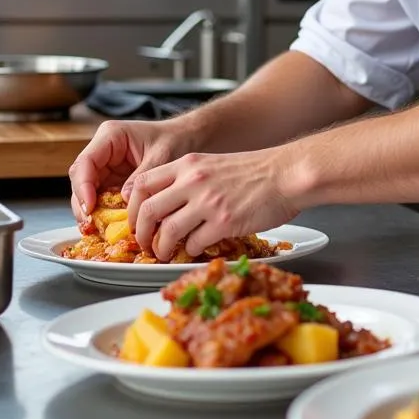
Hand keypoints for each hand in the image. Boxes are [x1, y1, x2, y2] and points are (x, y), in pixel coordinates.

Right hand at [68, 118, 187, 225]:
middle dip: (84, 205)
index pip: (85, 163)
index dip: (83, 187)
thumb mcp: (161, 155)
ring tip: (100, 232)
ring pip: (89, 194)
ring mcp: (107, 168)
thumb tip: (124, 199)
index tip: (90, 208)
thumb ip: (142, 177)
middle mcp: (103, 152)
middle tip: (91, 226)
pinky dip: (106, 215)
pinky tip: (110, 229)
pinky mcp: (114, 182)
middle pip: (81, 181)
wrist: (190, 138)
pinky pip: (104, 200)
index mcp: (110, 136)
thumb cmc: (177, 139)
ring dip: (93, 213)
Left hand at [126, 146, 300, 260]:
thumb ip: (188, 179)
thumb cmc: (255, 171)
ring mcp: (208, 202)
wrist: (287, 174)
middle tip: (145, 244)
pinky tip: (196, 249)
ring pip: (167, 231)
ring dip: (162, 248)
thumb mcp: (214, 164)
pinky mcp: (224, 222)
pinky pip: (194, 243)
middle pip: (147, 210)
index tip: (136, 221)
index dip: (131, 208)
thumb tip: (166, 205)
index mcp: (188, 164)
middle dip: (141, 234)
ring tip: (166, 254)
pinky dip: (190, 250)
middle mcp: (193, 180)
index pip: (142, 184)